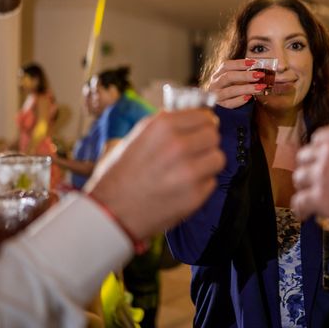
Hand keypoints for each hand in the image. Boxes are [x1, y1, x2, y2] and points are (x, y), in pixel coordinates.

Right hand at [85, 109, 224, 240]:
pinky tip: (183, 187)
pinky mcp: (195, 195)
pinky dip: (201, 184)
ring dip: (207, 163)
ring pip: (218, 158)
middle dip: (206, 143)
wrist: (110, 213)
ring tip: (190, 170)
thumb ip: (165, 125)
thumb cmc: (119, 174)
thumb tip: (192, 116)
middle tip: (195, 151)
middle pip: (214, 135)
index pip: (204, 115)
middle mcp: (178, 145)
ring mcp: (189, 171)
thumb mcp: (137, 137)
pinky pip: (212, 182)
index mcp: (163, 126)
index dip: (203, 123)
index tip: (200, 129)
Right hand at [207, 59, 266, 108]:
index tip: (254, 62)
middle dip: (245, 75)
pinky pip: (230, 103)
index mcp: (217, 75)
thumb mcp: (233, 82)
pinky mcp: (220, 107)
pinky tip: (250, 97)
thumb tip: (258, 70)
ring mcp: (216, 96)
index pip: (226, 65)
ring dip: (246, 88)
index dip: (239, 63)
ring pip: (230, 90)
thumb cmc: (229, 92)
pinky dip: (240, 100)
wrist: (217, 112)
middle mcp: (215, 84)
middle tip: (259, 75)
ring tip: (259, 87)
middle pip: (228, 77)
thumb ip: (242, 75)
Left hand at [291, 124, 328, 234]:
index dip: (317, 152)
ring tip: (309, 199)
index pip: (319, 138)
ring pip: (299, 178)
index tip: (318, 163)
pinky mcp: (321, 197)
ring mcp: (324, 173)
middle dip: (309, 169)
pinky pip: (299, 201)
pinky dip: (300, 209)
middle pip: (304, 157)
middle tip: (313, 183)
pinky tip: (305, 214)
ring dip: (304, 188)